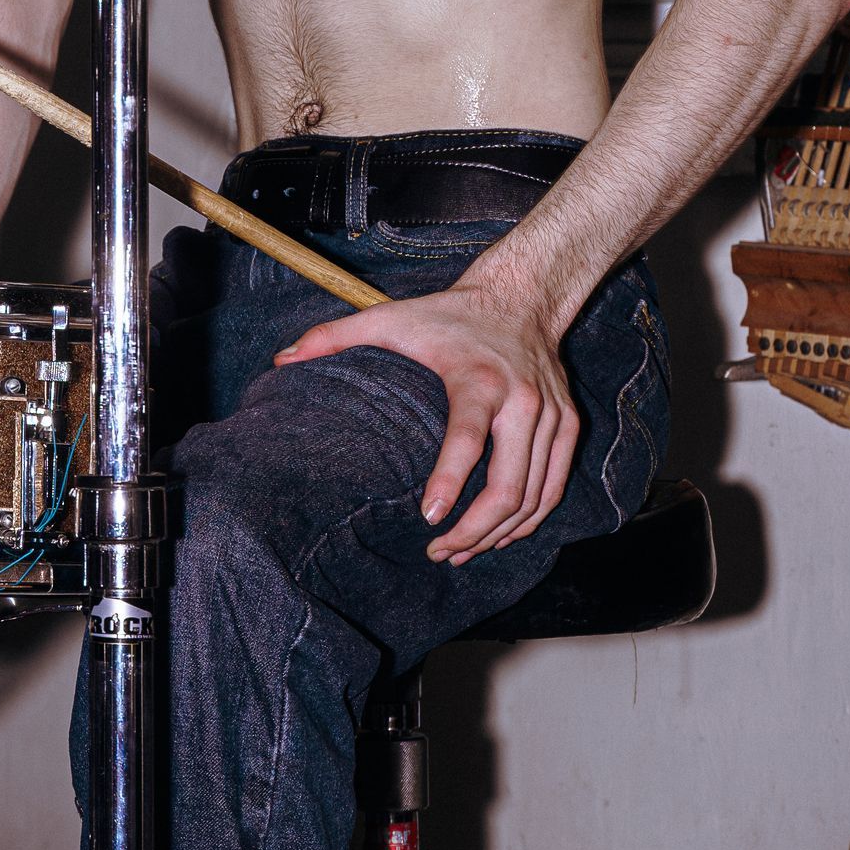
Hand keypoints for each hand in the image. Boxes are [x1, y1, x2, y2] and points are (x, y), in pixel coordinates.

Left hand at [275, 273, 580, 563]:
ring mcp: (551, 418)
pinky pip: (554, 489)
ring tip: (460, 553)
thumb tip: (282, 361)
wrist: (523, 296)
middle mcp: (522, 402)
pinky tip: (499, 536)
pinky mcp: (568, 427)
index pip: (467, 440)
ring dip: (498, 536)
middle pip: (508, 487)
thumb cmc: (449, 314)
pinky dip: (529, 521)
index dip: (450, 483)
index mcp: (477, 380)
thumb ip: (335, 336)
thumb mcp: (390, 317)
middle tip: (437, 551)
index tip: (429, 519)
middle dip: (473, 531)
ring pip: (533, 498)